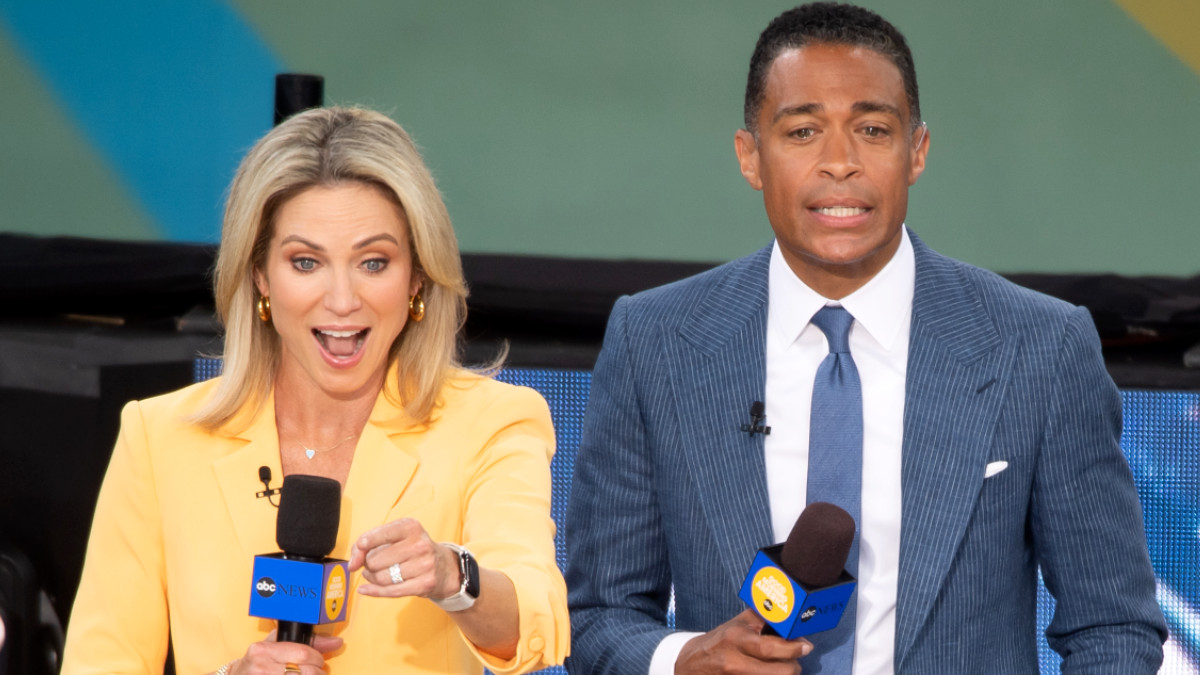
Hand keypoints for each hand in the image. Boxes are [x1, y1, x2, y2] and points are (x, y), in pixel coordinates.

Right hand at [227, 629, 341, 673]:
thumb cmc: (257, 663)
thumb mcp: (274, 646)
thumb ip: (306, 642)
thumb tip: (337, 642)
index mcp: (262, 651)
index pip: (302, 653)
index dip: (317, 658)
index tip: (319, 661)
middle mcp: (260, 668)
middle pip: (305, 672)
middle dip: (318, 673)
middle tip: (317, 672)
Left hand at [348, 518, 460, 600]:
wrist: (444, 567)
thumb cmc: (412, 550)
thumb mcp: (395, 537)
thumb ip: (367, 544)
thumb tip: (352, 564)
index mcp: (411, 527)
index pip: (380, 534)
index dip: (364, 543)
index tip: (360, 547)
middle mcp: (420, 544)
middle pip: (376, 560)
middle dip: (369, 564)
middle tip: (373, 564)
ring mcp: (424, 565)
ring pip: (381, 577)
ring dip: (372, 578)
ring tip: (376, 574)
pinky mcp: (425, 584)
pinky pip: (391, 591)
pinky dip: (373, 592)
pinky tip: (365, 590)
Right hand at [675, 609, 811, 674]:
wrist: (689, 665)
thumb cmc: (719, 642)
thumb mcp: (737, 625)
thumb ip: (763, 619)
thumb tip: (791, 620)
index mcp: (736, 638)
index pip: (770, 647)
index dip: (793, 649)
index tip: (806, 647)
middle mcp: (734, 661)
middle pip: (780, 673)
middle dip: (793, 668)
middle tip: (794, 662)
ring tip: (782, 669)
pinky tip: (770, 674)